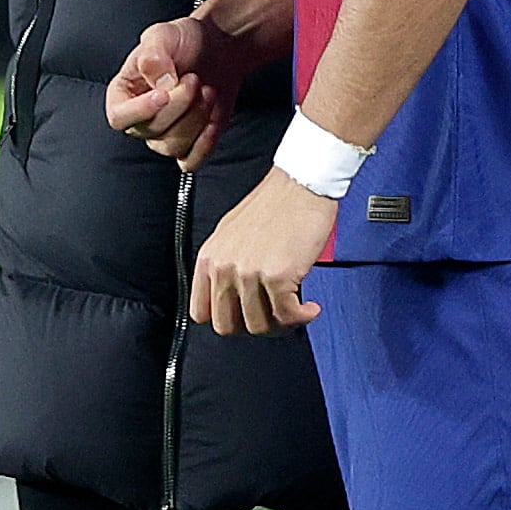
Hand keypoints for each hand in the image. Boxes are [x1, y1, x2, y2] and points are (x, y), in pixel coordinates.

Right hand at [108, 13, 271, 170]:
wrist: (217, 49)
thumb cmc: (184, 41)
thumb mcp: (163, 35)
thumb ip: (154, 54)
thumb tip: (158, 82)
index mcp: (123, 94)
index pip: (119, 117)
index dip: (140, 110)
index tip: (164, 92)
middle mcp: (139, 119)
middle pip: (151, 131)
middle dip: (180, 104)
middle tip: (194, 78)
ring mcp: (163, 135)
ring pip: (173, 146)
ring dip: (196, 118)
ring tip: (207, 90)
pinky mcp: (188, 145)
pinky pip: (191, 161)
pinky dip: (205, 144)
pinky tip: (214, 118)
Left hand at [192, 169, 335, 335]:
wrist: (301, 183)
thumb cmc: (275, 203)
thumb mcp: (232, 233)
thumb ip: (226, 265)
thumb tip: (234, 298)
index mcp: (209, 257)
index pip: (201, 313)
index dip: (227, 318)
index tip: (246, 314)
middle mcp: (223, 267)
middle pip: (228, 326)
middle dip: (254, 324)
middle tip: (274, 314)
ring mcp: (249, 273)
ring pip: (259, 326)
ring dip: (281, 323)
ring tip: (295, 307)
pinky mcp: (278, 276)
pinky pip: (288, 316)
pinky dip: (302, 317)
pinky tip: (310, 307)